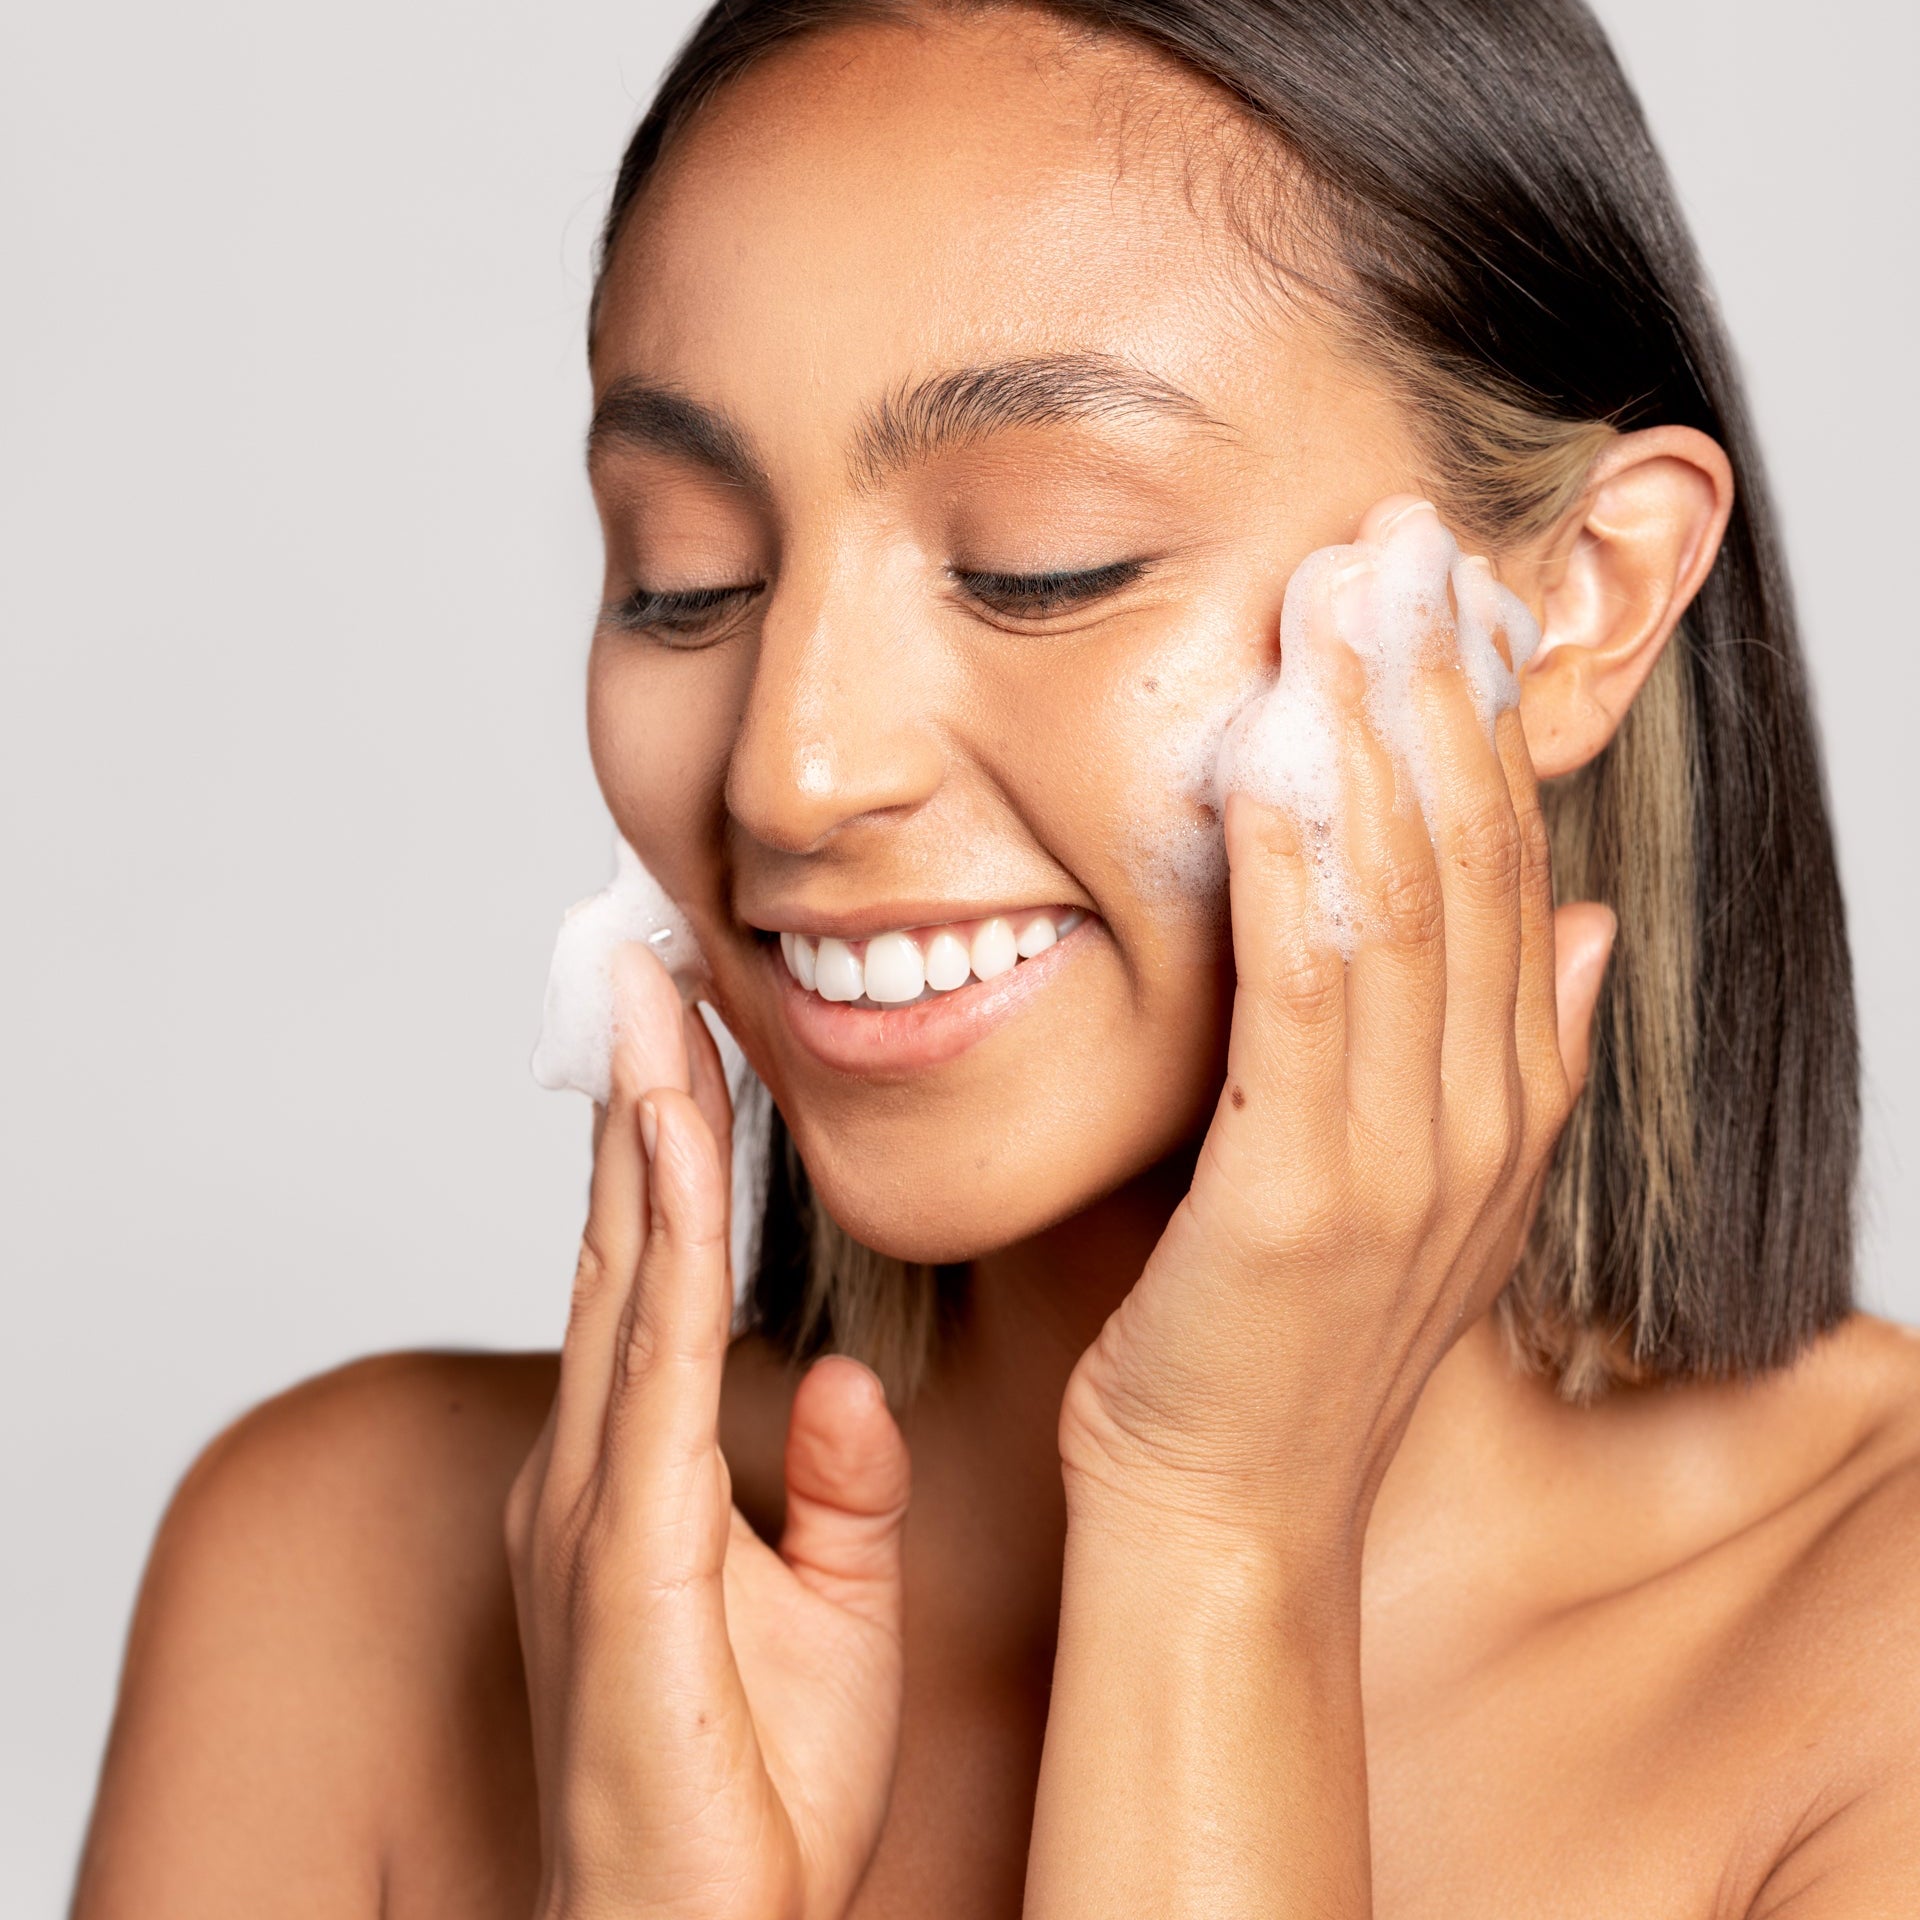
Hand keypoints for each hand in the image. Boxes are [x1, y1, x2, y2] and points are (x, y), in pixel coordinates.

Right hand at [505, 947, 910, 1919]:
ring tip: (658, 1002)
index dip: (668, 1148)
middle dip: (638, 1094)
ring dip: (641, 1131)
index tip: (694, 1030)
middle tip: (651, 960)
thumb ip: (836, 1493)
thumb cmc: (749, 1801)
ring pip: (623, 1274)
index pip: (654, 1275)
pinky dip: (657, 1247)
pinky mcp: (625, 1558)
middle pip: (622, 1242)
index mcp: (635, 1475)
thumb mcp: (831, 1615)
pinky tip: (674, 1153)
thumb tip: (848, 1387)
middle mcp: (595, 1469)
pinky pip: (651, 1369)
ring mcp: (592, 1507)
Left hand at [1058, 496, 1616, 1556]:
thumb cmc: (1274, 1336)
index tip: (1440, 587)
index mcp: (1503, 1097)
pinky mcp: (1300, 1200)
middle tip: (1398, 531)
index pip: (1505, 865)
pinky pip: (1307, 995)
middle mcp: (1477, 1115)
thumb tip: (1577, 919)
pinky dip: (1290, 864)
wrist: (1222, 1506)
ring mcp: (1402, 1161)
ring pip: (1402, 900)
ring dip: (1369, 735)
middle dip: (1435, 684)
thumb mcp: (1415, 1185)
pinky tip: (1261, 753)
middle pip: (1468, 854)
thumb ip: (1500, 1046)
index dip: (1478, 717)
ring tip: (1342, 591)